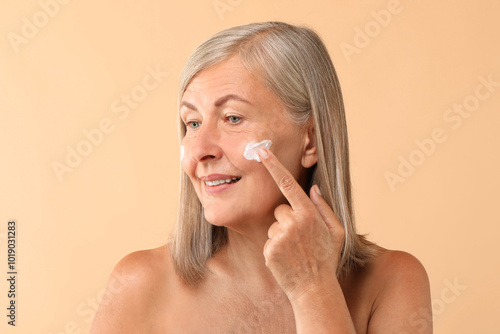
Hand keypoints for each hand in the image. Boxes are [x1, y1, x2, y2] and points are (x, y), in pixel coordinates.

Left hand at [258, 148, 345, 301]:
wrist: (314, 289)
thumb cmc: (327, 259)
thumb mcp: (336, 232)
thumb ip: (325, 208)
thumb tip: (314, 188)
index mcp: (309, 214)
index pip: (288, 184)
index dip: (273, 166)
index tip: (261, 151)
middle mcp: (293, 222)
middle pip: (280, 209)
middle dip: (287, 219)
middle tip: (300, 239)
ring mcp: (280, 236)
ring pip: (273, 225)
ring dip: (281, 234)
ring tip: (295, 251)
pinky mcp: (269, 250)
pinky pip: (269, 240)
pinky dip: (275, 248)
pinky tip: (287, 258)